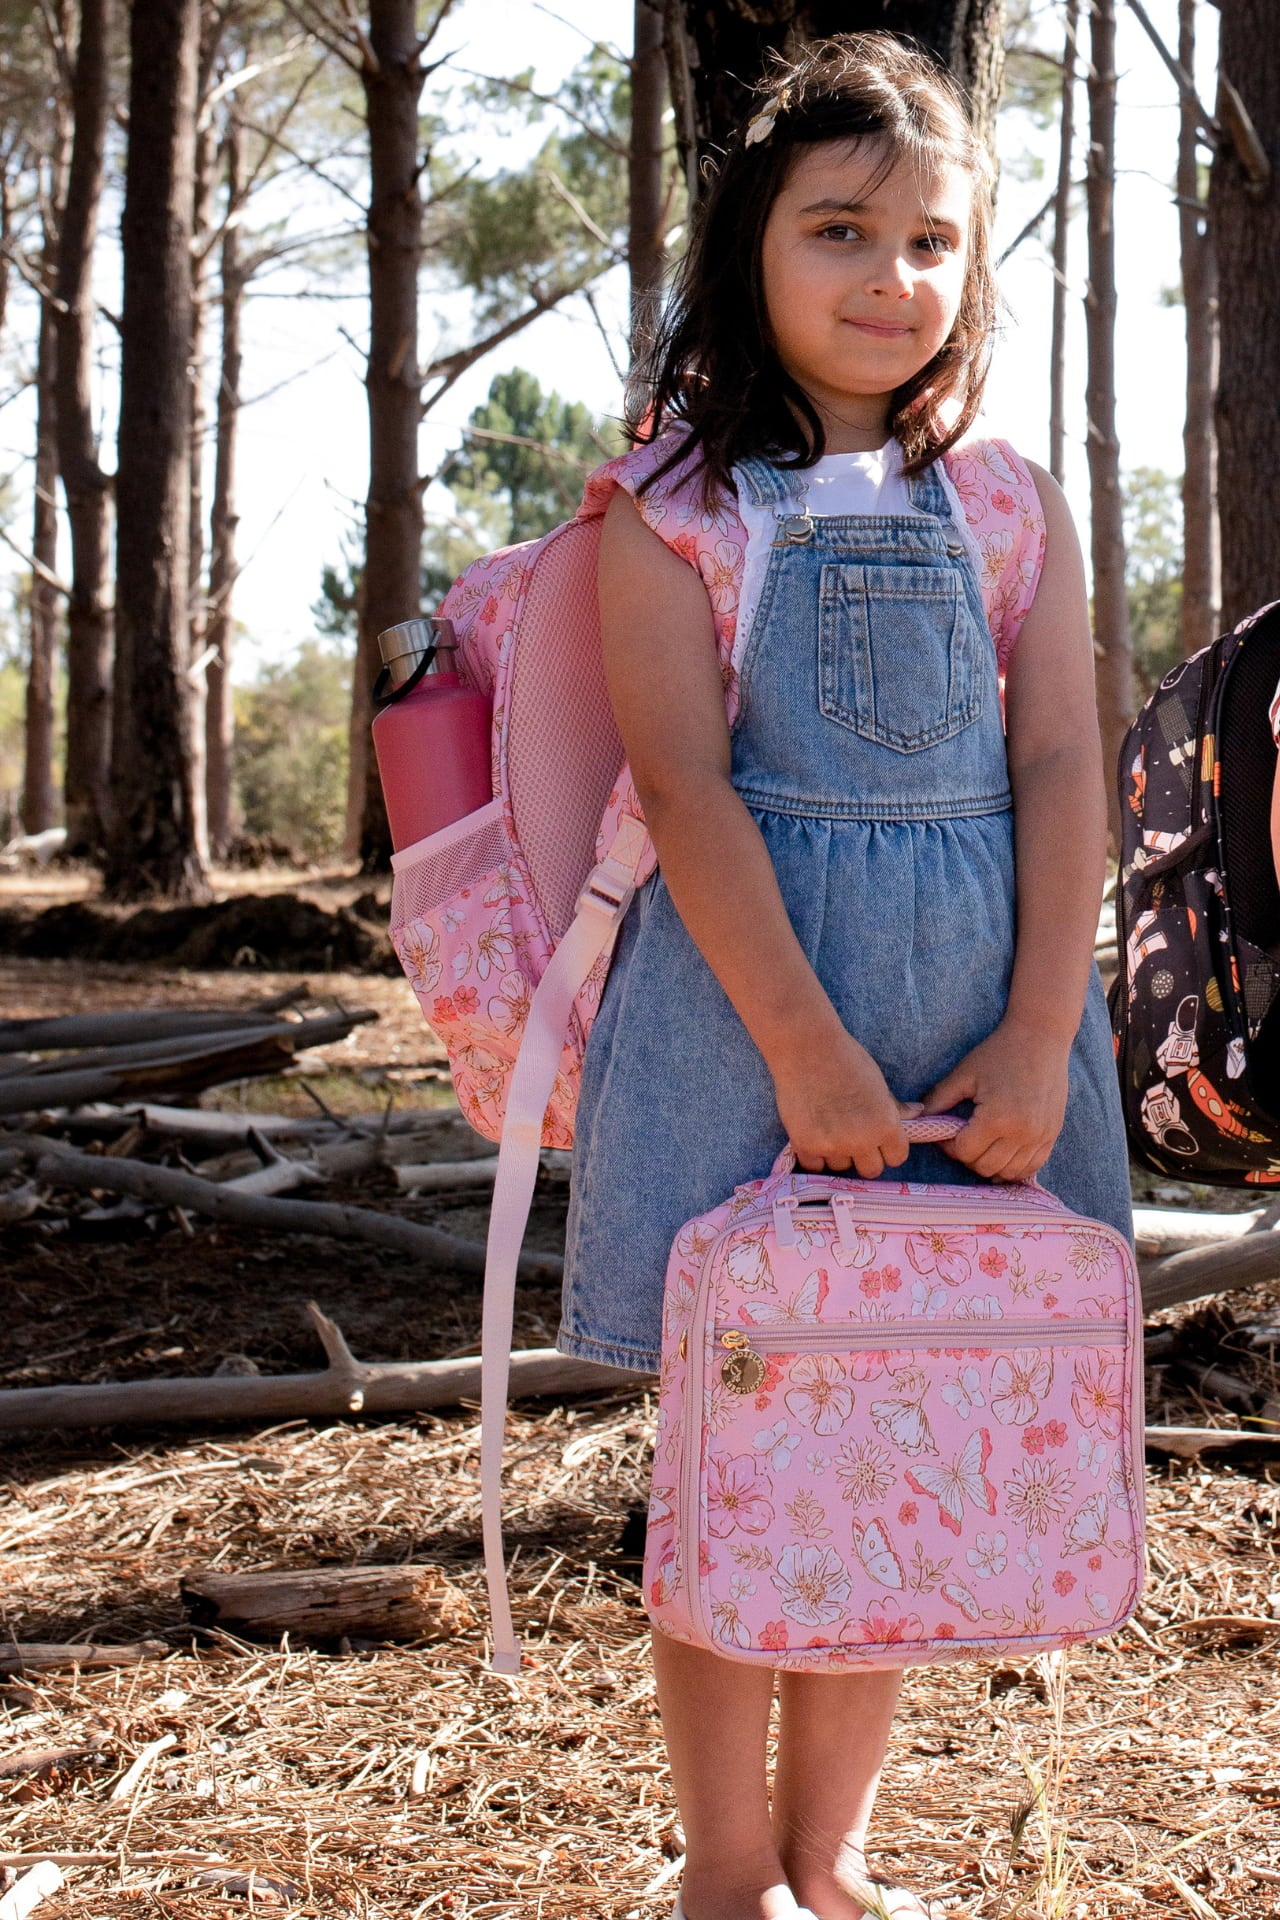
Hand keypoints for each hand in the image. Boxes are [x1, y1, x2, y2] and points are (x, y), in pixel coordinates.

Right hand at [772, 1027, 920, 1179]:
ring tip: (829, 1129)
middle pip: (871, 1170)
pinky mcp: (806, 1145)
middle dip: (864, 1156)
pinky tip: (813, 1135)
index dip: (888, 1149)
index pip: (896, 1158)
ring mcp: (833, 1145)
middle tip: (852, 1136)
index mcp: (886, 1125)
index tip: (878, 1139)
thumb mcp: (878, 1083)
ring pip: (842, 1167)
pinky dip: (814, 1155)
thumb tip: (919, 1113)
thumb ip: (895, 1107)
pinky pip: (815, 1166)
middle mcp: (862, 1141)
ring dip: (838, 1154)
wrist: (807, 1049)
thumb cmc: (846, 1060)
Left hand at [920, 1018, 1069, 1182]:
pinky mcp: (1052, 1135)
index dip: (950, 1145)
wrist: (1041, 1037)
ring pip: (1009, 1173)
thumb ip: (939, 1099)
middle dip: (969, 1156)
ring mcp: (1040, 1136)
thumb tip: (919, 1119)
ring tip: (984, 1143)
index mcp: (997, 1118)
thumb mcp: (965, 1073)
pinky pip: (1032, 1167)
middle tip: (964, 1137)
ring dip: (992, 1164)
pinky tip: (1004, 1151)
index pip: (965, 1152)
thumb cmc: (999, 1052)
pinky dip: (1015, 1165)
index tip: (948, 1132)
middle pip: (985, 1167)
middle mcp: (1021, 1133)